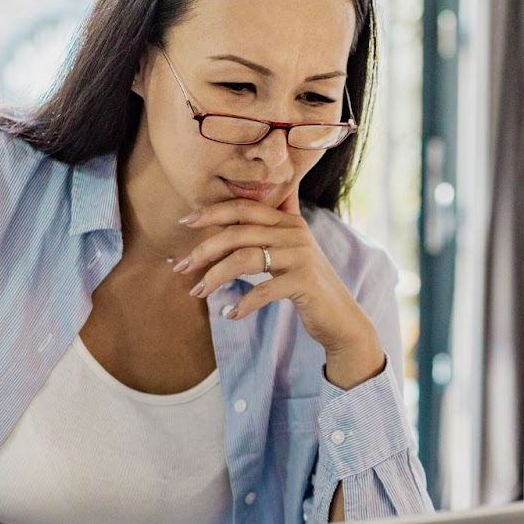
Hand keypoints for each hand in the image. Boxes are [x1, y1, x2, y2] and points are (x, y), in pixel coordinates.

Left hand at [176, 187, 384, 387]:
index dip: (212, 212)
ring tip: (198, 292)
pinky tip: (230, 314)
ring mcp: (301, 257)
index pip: (244, 207)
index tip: (185, 222)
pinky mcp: (304, 282)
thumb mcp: (292, 251)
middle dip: (204, 249)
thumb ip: (273, 228)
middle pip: (238, 232)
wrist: (341, 318)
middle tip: (181, 267)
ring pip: (245, 259)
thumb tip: (251, 204)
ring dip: (215, 277)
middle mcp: (295, 233)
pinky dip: (243, 304)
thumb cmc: (308, 285)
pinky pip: (263, 290)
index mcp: (288, 221)